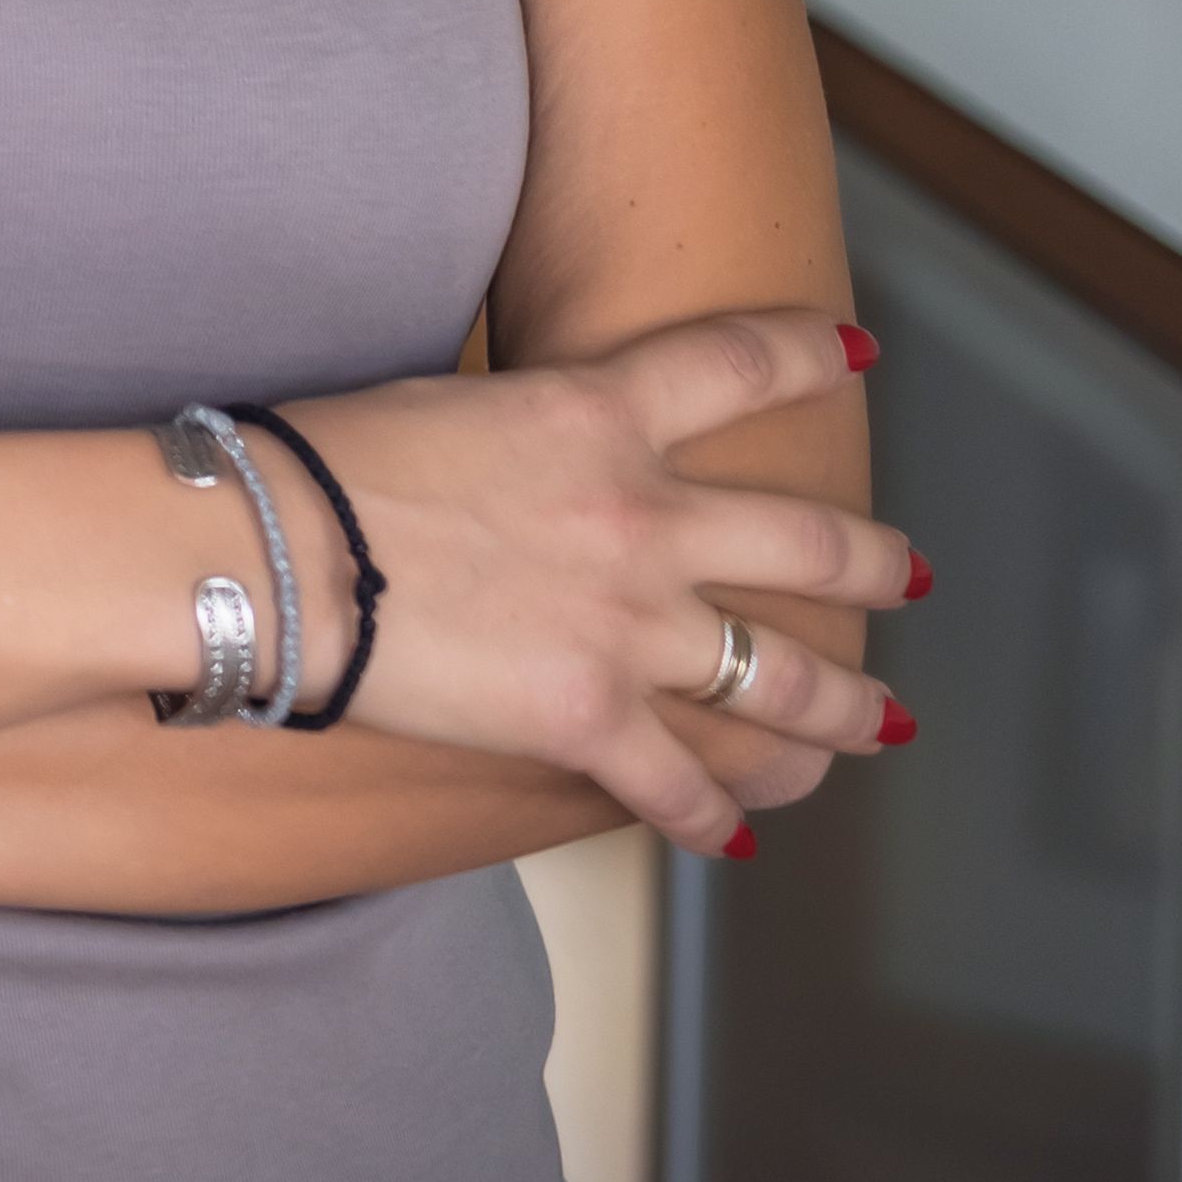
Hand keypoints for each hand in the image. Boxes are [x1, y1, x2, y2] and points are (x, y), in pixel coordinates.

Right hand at [287, 311, 925, 857]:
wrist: (271, 549)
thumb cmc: (324, 460)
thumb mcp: (451, 402)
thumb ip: (527, 432)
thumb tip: (528, 459)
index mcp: (599, 415)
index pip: (737, 362)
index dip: (810, 351)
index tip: (857, 349)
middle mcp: (642, 516)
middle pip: (807, 538)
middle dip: (875, 563)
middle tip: (910, 577)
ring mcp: (624, 624)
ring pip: (781, 675)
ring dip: (847, 707)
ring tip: (885, 723)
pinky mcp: (585, 718)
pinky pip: (677, 781)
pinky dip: (712, 816)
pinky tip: (735, 832)